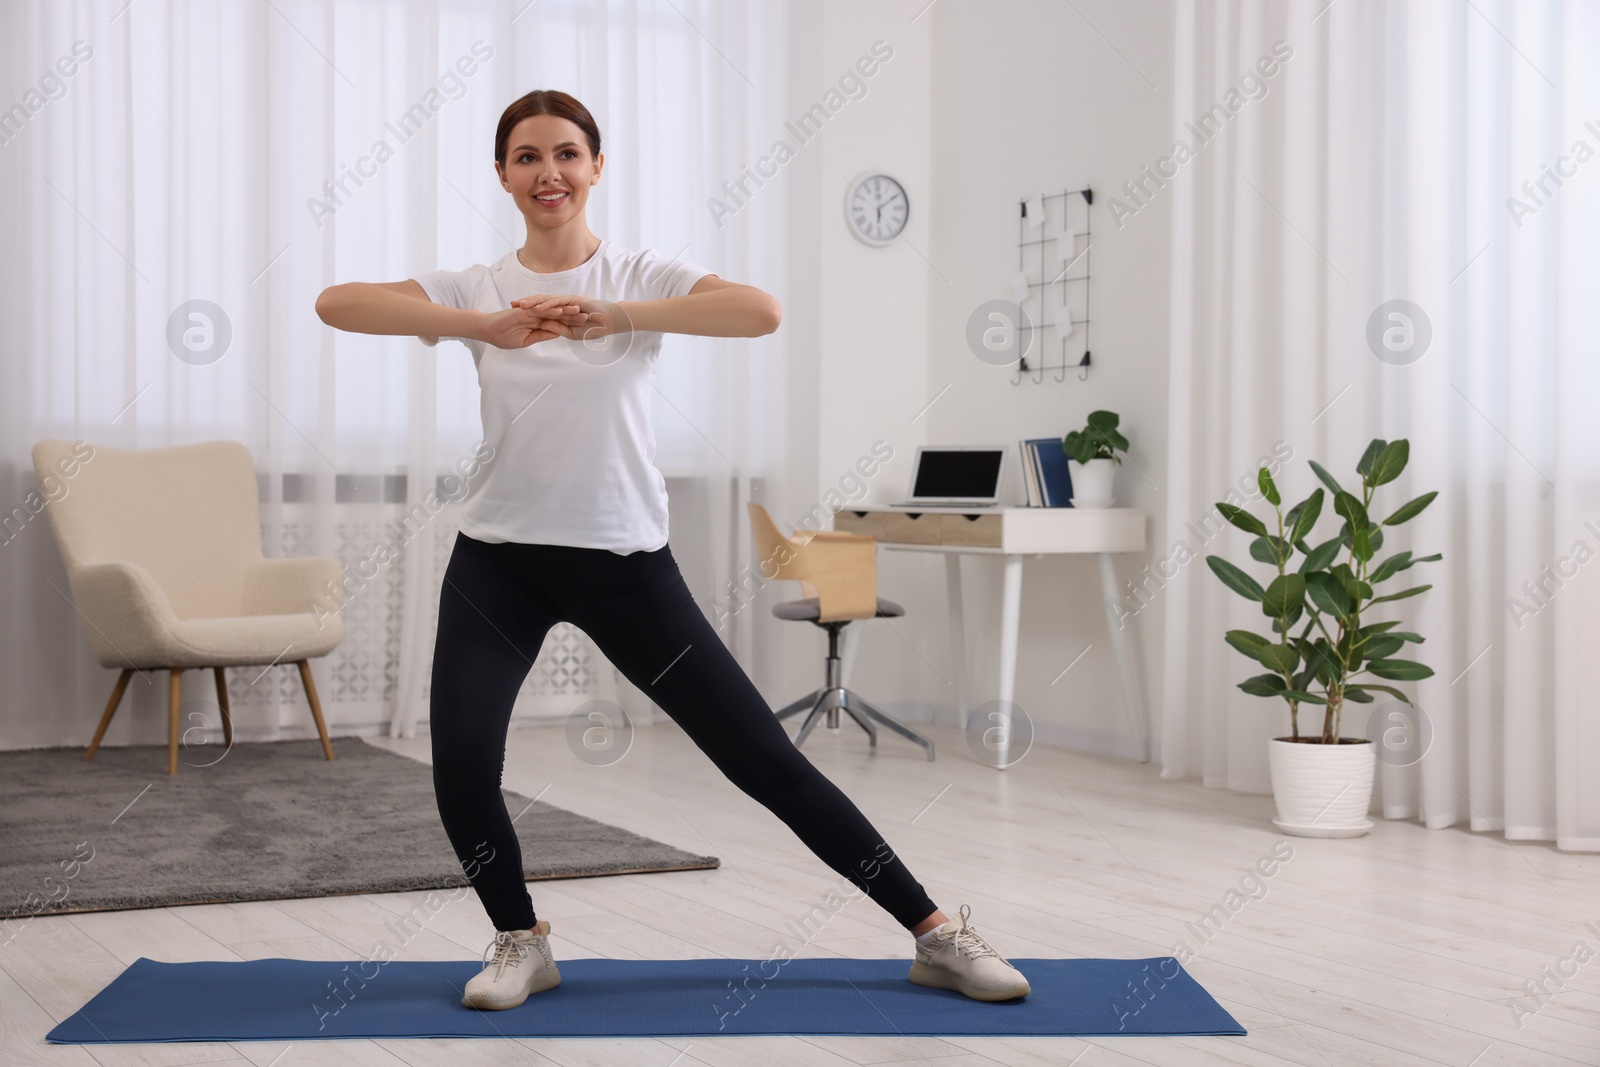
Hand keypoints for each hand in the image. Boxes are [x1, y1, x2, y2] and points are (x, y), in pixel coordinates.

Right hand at [473, 306, 576, 349]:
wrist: (488, 331)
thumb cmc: (504, 337)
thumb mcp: (527, 340)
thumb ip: (542, 335)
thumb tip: (557, 333)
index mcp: (538, 323)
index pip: (557, 323)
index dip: (570, 324)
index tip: (584, 327)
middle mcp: (536, 315)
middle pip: (557, 315)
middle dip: (572, 316)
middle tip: (588, 316)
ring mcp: (530, 312)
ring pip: (550, 310)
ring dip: (564, 310)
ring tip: (578, 310)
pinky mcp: (523, 310)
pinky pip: (538, 309)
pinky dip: (548, 309)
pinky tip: (559, 310)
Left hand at [511, 293, 629, 342]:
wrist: (609, 322)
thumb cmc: (593, 328)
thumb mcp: (571, 332)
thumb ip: (557, 328)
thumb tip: (542, 326)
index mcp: (561, 311)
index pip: (542, 309)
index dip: (528, 311)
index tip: (515, 313)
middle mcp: (562, 304)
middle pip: (540, 302)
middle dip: (526, 303)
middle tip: (512, 304)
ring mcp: (567, 300)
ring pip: (547, 300)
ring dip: (533, 302)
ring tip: (521, 304)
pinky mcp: (573, 300)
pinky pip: (558, 301)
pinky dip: (548, 304)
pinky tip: (538, 306)